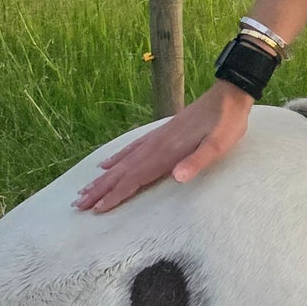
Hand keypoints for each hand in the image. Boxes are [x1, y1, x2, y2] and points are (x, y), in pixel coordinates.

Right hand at [74, 82, 252, 214]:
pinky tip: (106, 163)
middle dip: (100, 189)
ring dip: (103, 177)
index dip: (115, 194)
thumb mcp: (219, 145)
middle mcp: (155, 146)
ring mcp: (155, 139)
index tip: (96, 210)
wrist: (228, 95)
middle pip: (121, 172)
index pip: (135, 178)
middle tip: (77, 205)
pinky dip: (116, 157)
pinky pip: (131, 149)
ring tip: (84, 189)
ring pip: (122, 162)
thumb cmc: (226, 124)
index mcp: (167, 152)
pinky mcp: (160, 133)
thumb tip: (176, 178)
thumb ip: (197, 161)